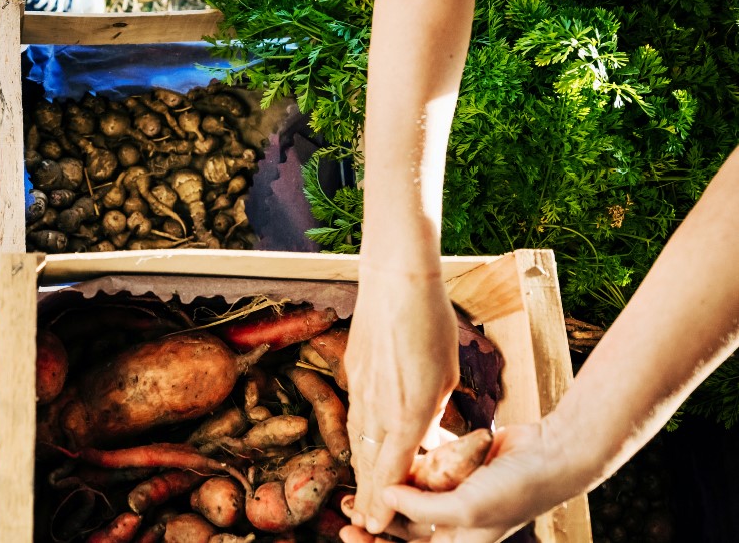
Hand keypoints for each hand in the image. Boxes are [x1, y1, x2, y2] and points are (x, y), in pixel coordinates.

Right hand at [344, 260, 459, 538]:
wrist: (395, 282)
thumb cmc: (431, 324)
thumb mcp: (447, 375)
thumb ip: (433, 410)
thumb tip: (425, 430)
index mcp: (408, 414)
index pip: (393, 472)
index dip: (385, 504)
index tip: (378, 526)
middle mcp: (378, 408)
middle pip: (369, 465)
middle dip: (367, 497)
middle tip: (364, 523)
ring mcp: (360, 390)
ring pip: (357, 442)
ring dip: (360, 470)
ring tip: (360, 494)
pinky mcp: (353, 372)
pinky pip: (354, 414)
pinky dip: (357, 437)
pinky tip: (359, 445)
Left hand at [364, 423, 575, 542]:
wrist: (552, 454)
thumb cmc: (515, 490)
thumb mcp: (466, 509)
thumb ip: (422, 509)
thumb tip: (385, 498)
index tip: (348, 532)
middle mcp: (456, 522)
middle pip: (405, 525)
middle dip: (377, 516)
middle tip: (345, 503)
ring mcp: (458, 492)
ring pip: (413, 493)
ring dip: (389, 485)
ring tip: (362, 476)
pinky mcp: (461, 466)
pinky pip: (430, 464)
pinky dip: (415, 460)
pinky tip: (394, 450)